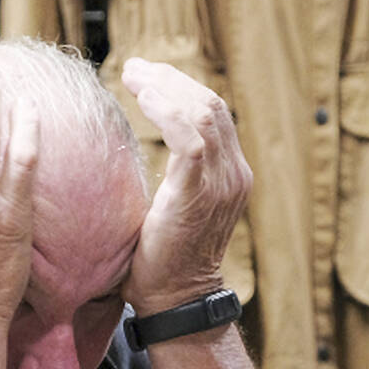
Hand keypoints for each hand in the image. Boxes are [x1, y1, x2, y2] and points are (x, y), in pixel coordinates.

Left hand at [119, 57, 251, 314]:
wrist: (173, 300)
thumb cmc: (159, 262)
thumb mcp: (169, 210)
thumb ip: (170, 178)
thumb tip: (135, 154)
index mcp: (229, 176)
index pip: (213, 115)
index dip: (181, 89)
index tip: (147, 77)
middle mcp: (234, 175)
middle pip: (211, 105)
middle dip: (172, 80)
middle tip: (136, 68)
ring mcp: (223, 183)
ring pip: (204, 113)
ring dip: (166, 88)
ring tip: (135, 75)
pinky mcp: (202, 192)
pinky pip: (191, 136)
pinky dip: (167, 110)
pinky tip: (144, 97)